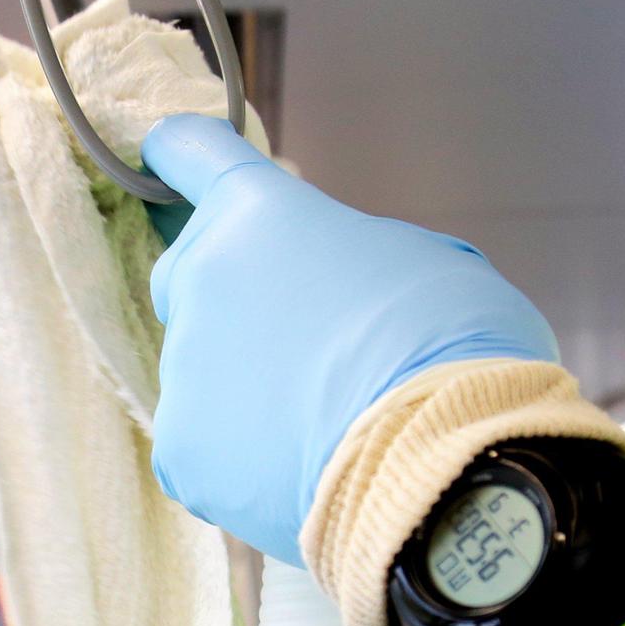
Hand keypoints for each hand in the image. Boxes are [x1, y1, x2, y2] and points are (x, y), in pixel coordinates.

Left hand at [142, 115, 558, 563]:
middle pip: (194, 277)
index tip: (168, 153)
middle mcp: (204, 279)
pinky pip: (203, 450)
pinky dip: (241, 463)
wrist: (442, 462)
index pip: (193, 155)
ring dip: (249, 391)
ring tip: (323, 427)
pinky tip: (297, 472)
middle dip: (237, 301)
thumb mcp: (425, 257)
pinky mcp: (180, 451)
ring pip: (205, 375)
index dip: (183, 155)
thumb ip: (352, 254)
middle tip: (307, 347)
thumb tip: (339, 281)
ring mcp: (184, 369)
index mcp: (262, 214)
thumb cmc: (456, 347)